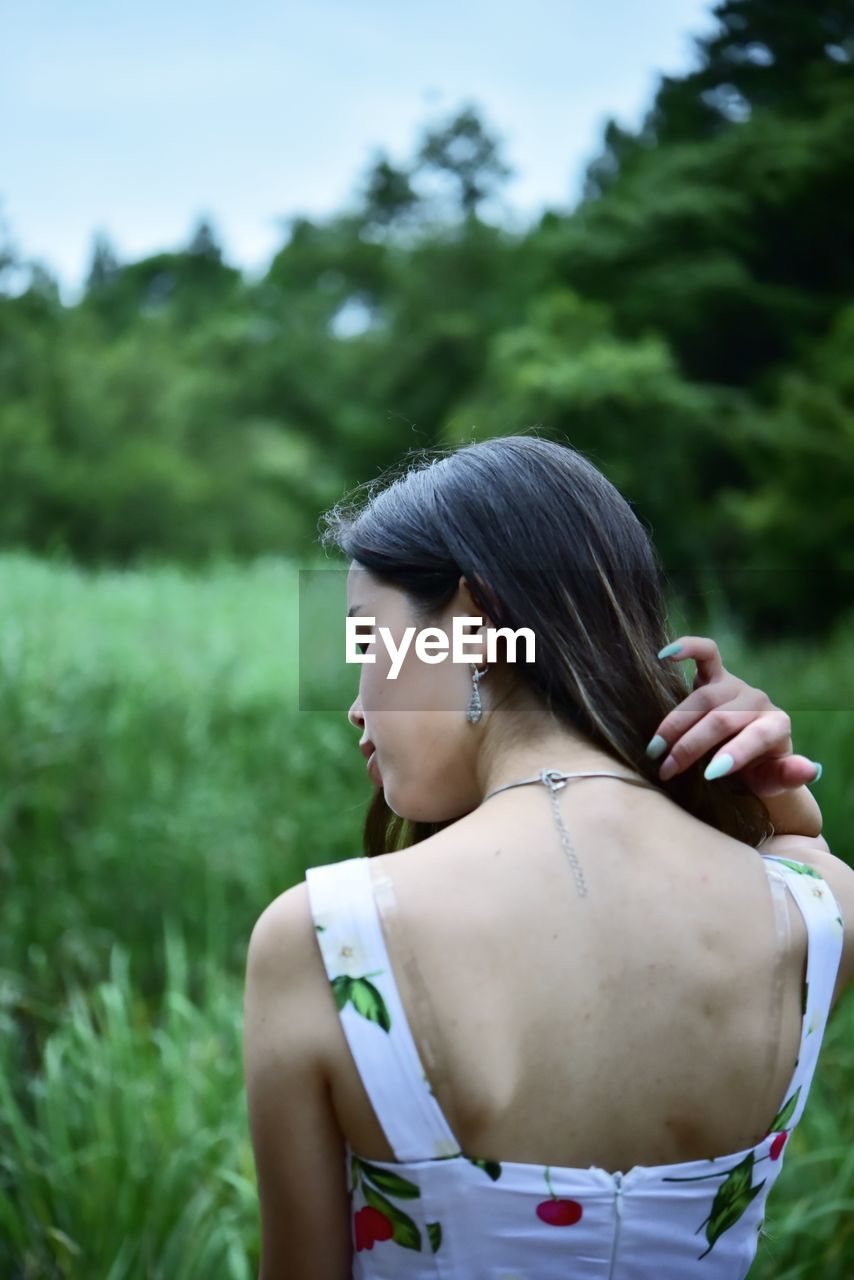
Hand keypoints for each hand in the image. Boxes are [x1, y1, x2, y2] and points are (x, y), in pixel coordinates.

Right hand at [648, 636, 821, 796]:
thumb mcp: (774, 780)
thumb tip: (811, 769)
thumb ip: (789, 775)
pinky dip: (686, 648)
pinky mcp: (717, 674)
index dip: (733, 754)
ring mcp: (736, 685)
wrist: (748, 755)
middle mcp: (758, 701)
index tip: (709, 774)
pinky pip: (705, 653)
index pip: (755, 737)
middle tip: (666, 770)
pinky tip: (664, 655)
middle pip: (721, 720)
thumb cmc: (759, 771)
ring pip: (703, 698)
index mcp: (777, 726)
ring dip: (674, 723)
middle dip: (690, 746)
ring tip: (654, 749)